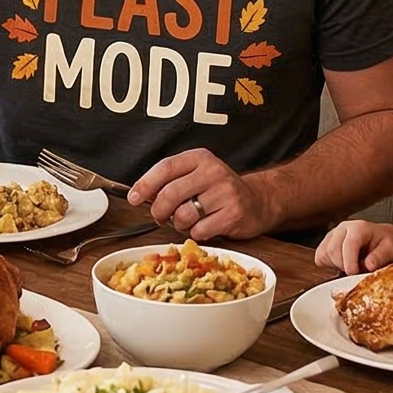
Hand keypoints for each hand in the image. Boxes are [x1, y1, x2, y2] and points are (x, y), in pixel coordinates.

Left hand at [130, 148, 272, 240]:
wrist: (258, 201)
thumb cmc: (219, 191)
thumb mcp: (197, 175)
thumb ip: (171, 181)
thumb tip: (140, 194)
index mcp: (200, 158)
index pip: (165, 168)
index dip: (145, 184)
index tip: (134, 198)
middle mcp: (213, 172)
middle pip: (170, 194)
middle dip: (159, 211)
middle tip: (160, 217)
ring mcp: (225, 193)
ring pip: (183, 215)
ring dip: (179, 224)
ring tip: (188, 221)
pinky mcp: (233, 214)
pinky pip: (199, 231)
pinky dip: (196, 233)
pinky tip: (205, 226)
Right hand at [315, 220, 392, 274]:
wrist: (381, 238)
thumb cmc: (385, 243)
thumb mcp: (390, 249)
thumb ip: (380, 257)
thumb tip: (369, 265)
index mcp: (359, 227)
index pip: (349, 243)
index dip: (349, 261)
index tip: (353, 273)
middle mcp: (342, 228)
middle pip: (333, 250)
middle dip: (343, 266)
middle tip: (355, 274)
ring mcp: (332, 234)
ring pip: (324, 254)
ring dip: (336, 266)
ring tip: (351, 267)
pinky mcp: (325, 242)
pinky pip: (319, 257)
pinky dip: (328, 265)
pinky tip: (342, 264)